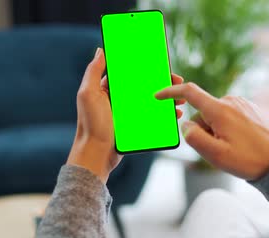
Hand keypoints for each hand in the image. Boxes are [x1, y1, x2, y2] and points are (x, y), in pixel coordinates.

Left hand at [67, 48, 184, 183]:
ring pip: (151, 102)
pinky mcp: (133, 127)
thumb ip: (93, 71)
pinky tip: (173, 115)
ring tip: (180, 101)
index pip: (131, 73)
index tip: (162, 65)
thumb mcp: (88, 94)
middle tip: (178, 83)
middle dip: (162, 84)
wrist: (95, 154)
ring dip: (167, 100)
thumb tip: (101, 50)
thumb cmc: (90, 125)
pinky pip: (152, 118)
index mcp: (108, 89)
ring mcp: (127, 114)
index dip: (147, 68)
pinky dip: (163, 116)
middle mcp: (118, 100)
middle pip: (145, 87)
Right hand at [155, 82, 268, 180]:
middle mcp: (230, 101)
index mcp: (220, 110)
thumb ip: (194, 138)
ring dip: (216, 131)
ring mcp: (241, 103)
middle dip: (204, 130)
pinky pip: (228, 116)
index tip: (158, 96)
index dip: (171, 92)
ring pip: (215, 116)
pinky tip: (240, 142)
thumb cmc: (247, 159)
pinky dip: (227, 129)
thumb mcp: (215, 155)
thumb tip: (186, 124)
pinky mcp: (248, 108)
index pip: (189, 92)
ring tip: (233, 148)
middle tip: (219, 149)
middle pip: (202, 112)